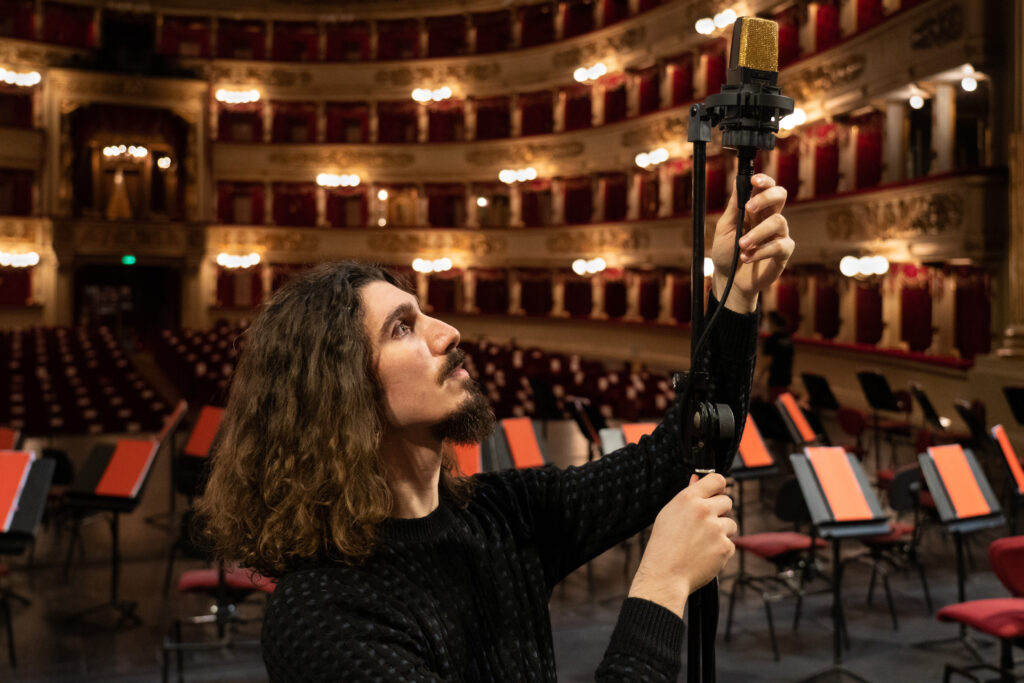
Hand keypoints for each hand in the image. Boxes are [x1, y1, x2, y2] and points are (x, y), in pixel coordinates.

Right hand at [627, 474, 736, 616]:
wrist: (664, 575)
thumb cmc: (663, 545)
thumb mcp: (669, 514)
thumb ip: (688, 496)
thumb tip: (697, 478)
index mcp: (688, 499)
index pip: (716, 479)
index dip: (718, 487)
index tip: (716, 494)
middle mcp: (704, 510)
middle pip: (728, 501)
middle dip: (720, 512)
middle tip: (705, 525)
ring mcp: (716, 529)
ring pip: (731, 523)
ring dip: (721, 531)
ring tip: (701, 543)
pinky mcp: (725, 547)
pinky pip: (730, 543)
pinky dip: (720, 549)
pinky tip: (704, 555)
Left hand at [711, 174, 794, 312]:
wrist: (728, 280)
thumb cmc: (726, 252)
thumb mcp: (725, 228)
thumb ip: (734, 206)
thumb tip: (738, 179)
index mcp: (756, 208)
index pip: (766, 187)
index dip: (764, 180)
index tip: (754, 180)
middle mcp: (770, 217)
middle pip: (780, 195)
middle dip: (766, 198)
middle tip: (749, 209)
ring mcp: (779, 234)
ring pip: (779, 221)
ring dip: (758, 233)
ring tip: (741, 245)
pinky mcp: (783, 253)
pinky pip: (779, 245)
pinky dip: (761, 251)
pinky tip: (746, 258)